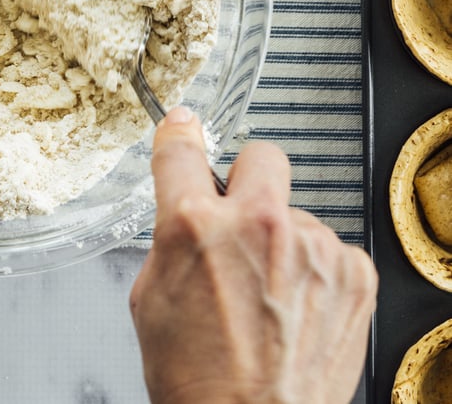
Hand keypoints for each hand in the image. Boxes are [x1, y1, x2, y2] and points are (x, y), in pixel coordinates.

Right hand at [129, 106, 376, 403]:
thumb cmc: (197, 377)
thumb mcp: (151, 296)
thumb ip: (171, 235)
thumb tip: (185, 207)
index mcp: (194, 225)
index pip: (182, 147)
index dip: (179, 133)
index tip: (183, 127)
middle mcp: (256, 224)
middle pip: (261, 154)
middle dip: (246, 177)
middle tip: (240, 215)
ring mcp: (311, 247)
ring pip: (296, 211)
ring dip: (282, 237)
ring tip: (269, 291)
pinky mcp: (353, 273)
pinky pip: (330, 246)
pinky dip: (316, 269)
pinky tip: (298, 305)